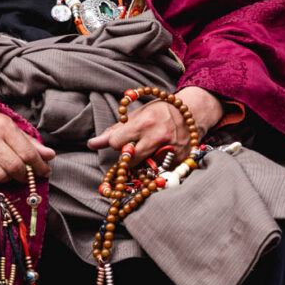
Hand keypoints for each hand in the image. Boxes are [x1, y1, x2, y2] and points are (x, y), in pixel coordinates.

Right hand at [0, 108, 54, 186]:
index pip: (27, 152)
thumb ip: (30, 143)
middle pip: (14, 167)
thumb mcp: (10, 127)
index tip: (45, 172)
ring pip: (0, 176)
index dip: (39, 166)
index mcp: (2, 126)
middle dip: (25, 175)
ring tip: (10, 173)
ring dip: (9, 179)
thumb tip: (49, 156)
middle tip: (28, 176)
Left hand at [87, 86, 223, 163]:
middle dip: (128, 155)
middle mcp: (158, 138)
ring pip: (143, 169)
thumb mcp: (137, 115)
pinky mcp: (179, 161)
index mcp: (144, 123)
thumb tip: (92, 143)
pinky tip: (161, 156)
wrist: (193, 112)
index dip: (116, 143)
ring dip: (142, 164)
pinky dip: (156, 167)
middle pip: (128, 160)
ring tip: (149, 151)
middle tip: (136, 146)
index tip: (123, 139)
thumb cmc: (161, 111)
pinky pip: (159, 172)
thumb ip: (114, 130)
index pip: (116, 143)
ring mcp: (170, 151)